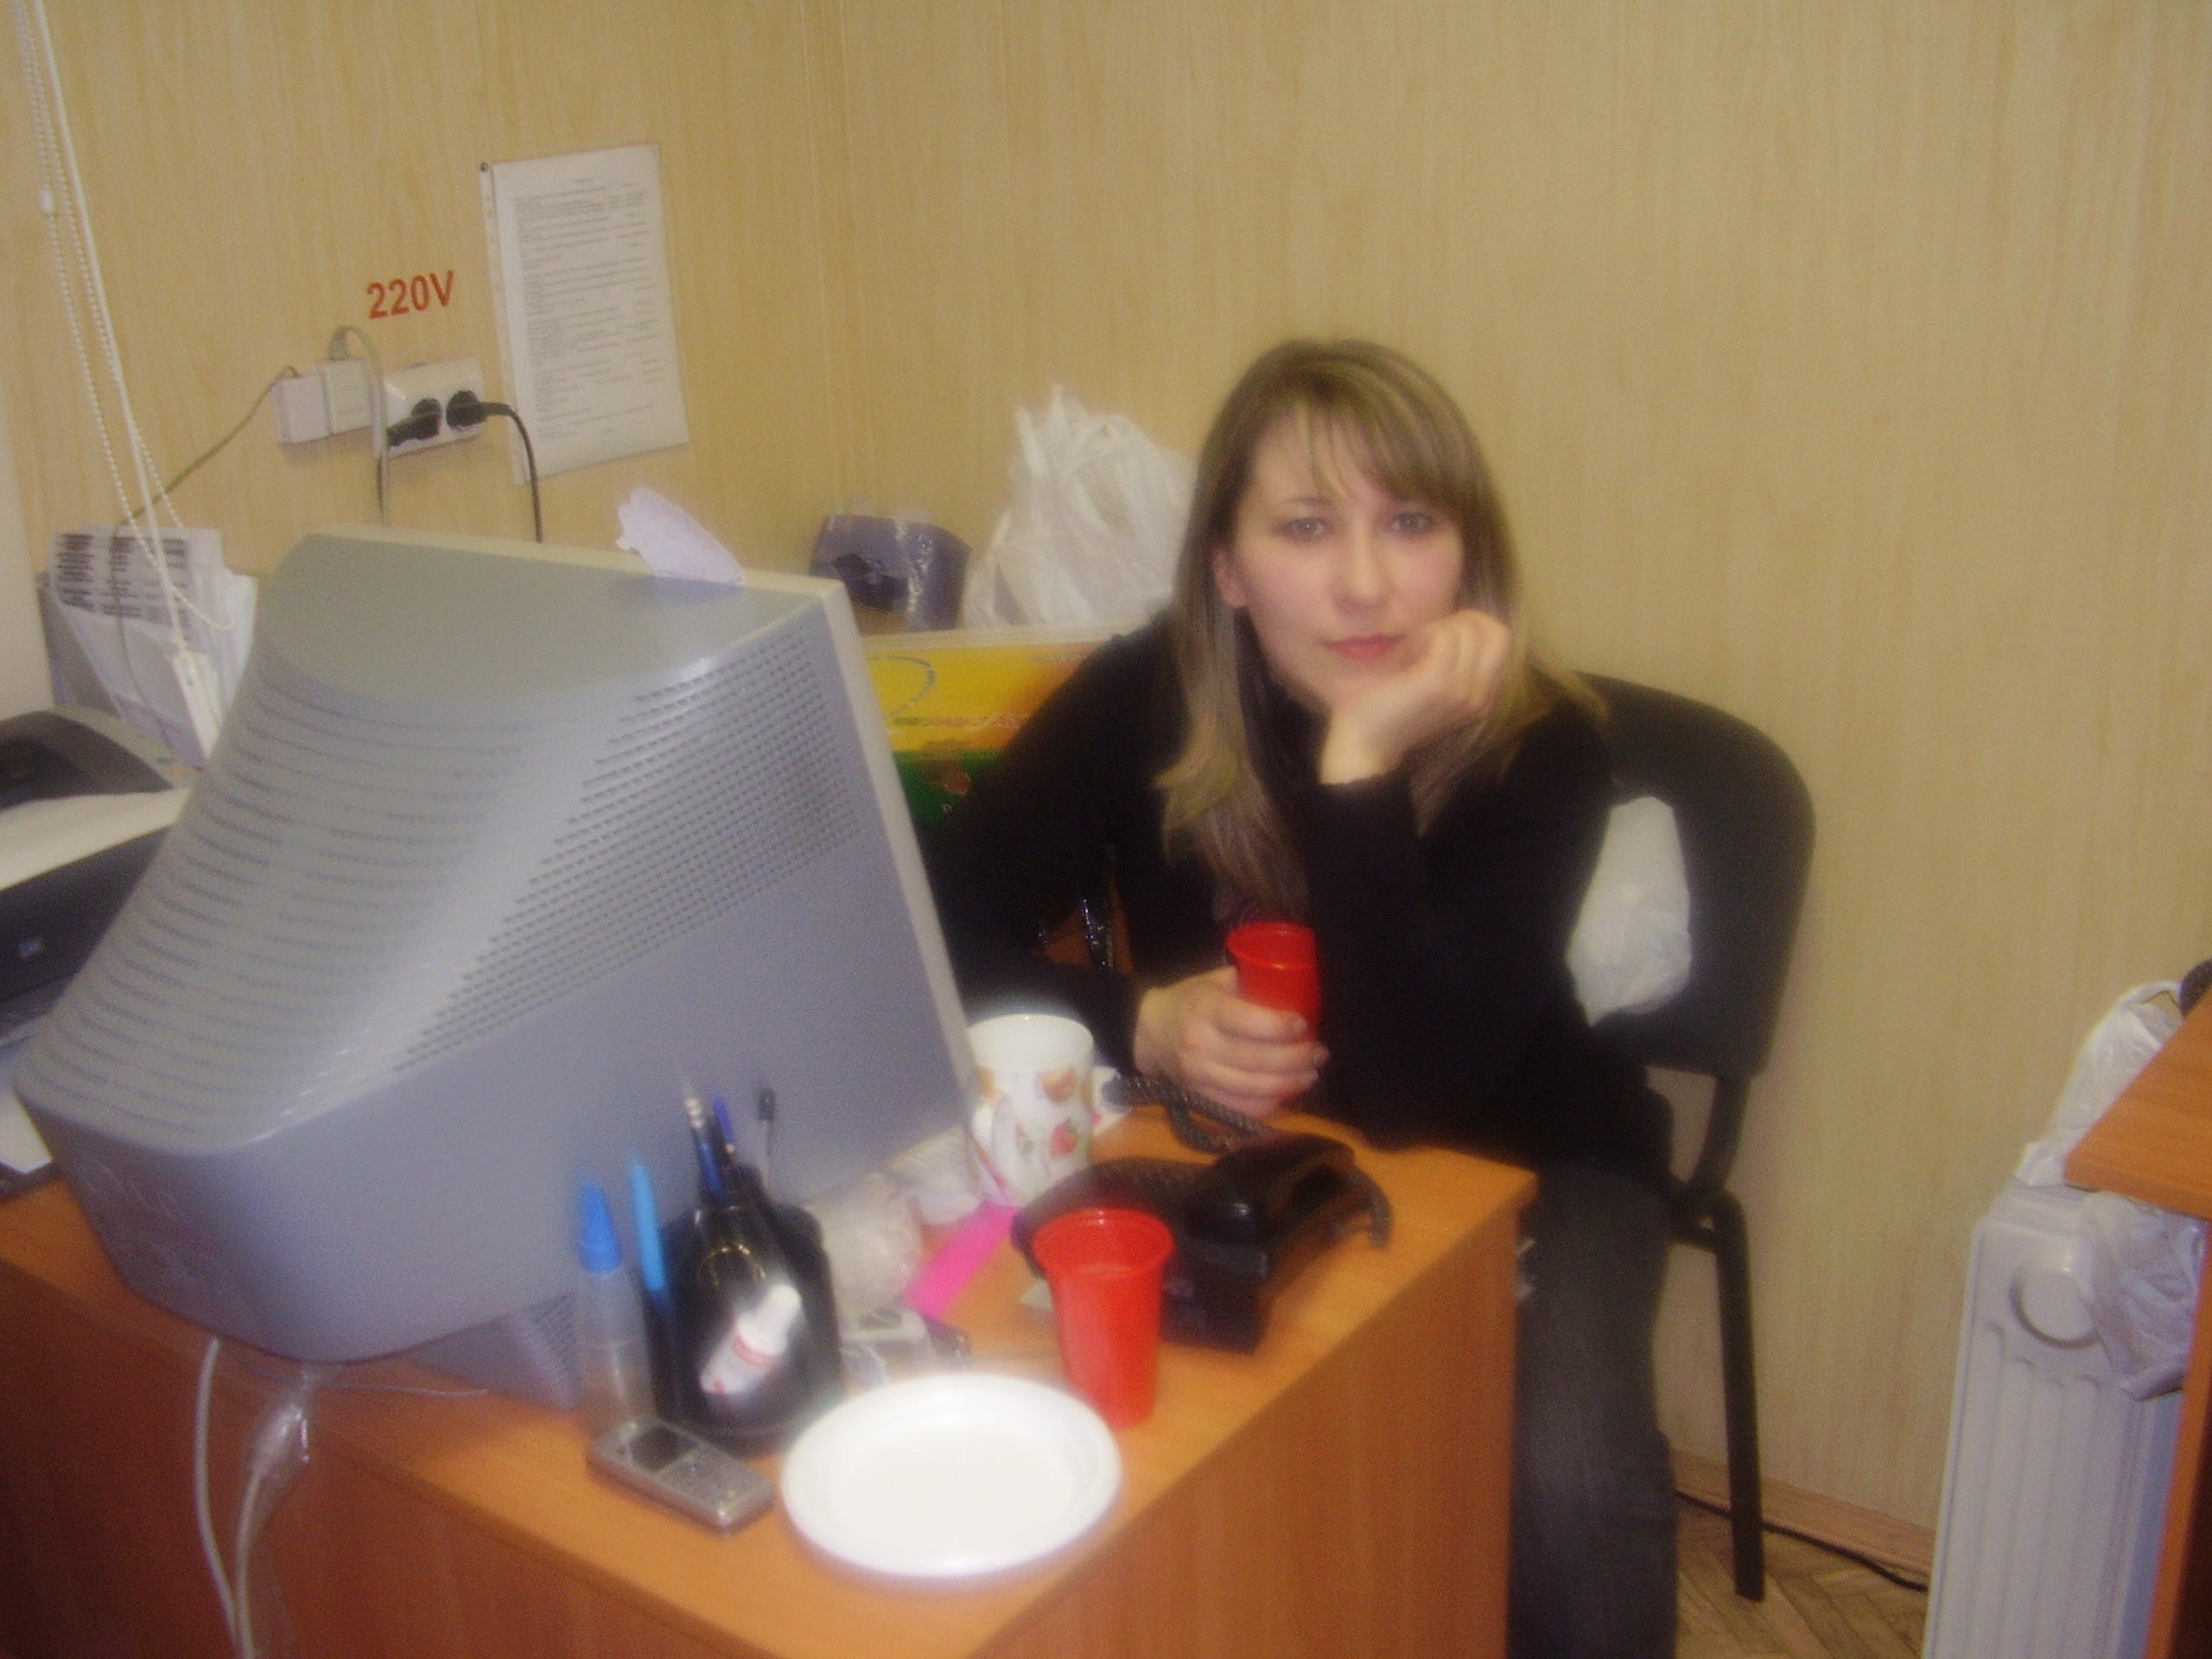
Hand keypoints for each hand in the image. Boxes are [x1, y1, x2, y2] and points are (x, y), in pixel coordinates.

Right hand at [1132, 967, 1325, 1117]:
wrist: (1148, 1034)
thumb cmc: (1188, 1001)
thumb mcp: (1212, 981)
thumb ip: (1247, 982)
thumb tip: (1293, 987)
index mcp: (1205, 1011)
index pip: (1246, 1022)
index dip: (1279, 1026)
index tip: (1303, 1024)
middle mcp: (1201, 1047)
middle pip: (1257, 1060)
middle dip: (1296, 1058)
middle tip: (1319, 1053)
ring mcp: (1200, 1078)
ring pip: (1254, 1088)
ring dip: (1290, 1083)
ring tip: (1311, 1073)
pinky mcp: (1201, 1098)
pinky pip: (1243, 1108)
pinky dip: (1270, 1103)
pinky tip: (1287, 1091)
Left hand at [1318, 609, 1512, 783]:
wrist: (1364, 744)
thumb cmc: (1391, 708)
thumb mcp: (1435, 682)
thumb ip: (1456, 659)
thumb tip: (1463, 619)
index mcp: (1484, 696)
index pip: (1502, 638)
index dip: (1472, 625)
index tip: (1438, 637)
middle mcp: (1482, 696)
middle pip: (1497, 631)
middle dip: (1461, 621)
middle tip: (1426, 640)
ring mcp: (1464, 691)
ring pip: (1467, 630)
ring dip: (1434, 630)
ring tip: (1410, 652)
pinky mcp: (1440, 684)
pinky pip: (1443, 636)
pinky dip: (1420, 636)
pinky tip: (1403, 657)